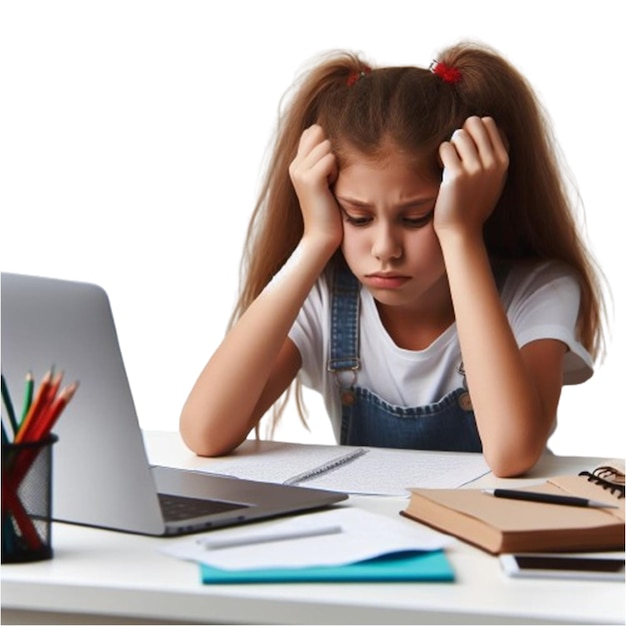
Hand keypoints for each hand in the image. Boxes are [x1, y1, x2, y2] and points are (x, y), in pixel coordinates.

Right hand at [289, 124, 342, 250]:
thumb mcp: (325, 180)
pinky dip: (335, 172)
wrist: (322, 236)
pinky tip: (330, 188)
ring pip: (326, 146)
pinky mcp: (309, 180)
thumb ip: (323, 158)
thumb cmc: (329, 210)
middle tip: (330, 179)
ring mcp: (299, 172)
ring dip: (335, 164)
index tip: (328, 169)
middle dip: (331, 153)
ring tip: (330, 184)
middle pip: (319, 134)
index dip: (326, 144)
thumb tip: (327, 133)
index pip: (312, 132)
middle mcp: (294, 166)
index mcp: (296, 164)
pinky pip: (330, 159)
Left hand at [433, 116, 508, 238]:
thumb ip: (493, 153)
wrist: (462, 229)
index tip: (467, 149)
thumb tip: (486, 122)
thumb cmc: (473, 203)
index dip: (472, 131)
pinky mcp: (457, 175)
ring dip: (449, 146)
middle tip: (455, 153)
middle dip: (461, 133)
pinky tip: (442, 170)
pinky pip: (444, 148)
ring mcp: (476, 168)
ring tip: (448, 164)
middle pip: (474, 122)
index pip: (488, 122)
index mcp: (503, 160)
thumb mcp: (494, 178)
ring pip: (458, 134)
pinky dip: (440, 156)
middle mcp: (493, 162)